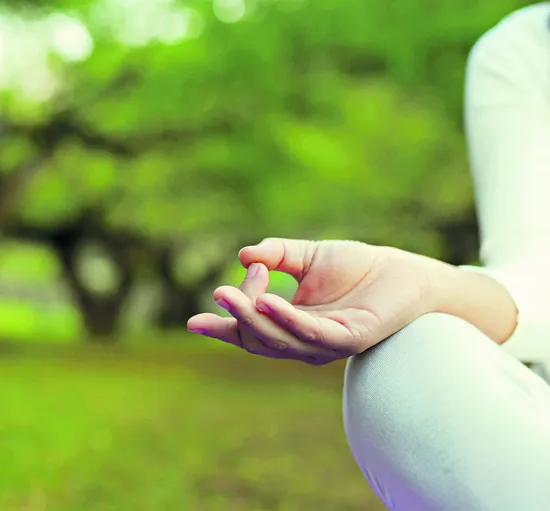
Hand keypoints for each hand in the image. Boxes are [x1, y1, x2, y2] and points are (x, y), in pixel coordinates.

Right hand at [186, 238, 433, 364]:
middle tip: (219, 292)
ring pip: (280, 340)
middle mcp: (305, 342)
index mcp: (291, 326)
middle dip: (235, 319)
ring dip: (254, 318)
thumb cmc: (358, 268)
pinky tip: (268, 301)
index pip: (249, 334)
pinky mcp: (350, 339)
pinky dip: (287, 319)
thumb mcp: (308, 256)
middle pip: (259, 340)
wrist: (406, 272)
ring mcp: (327, 345)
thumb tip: (244, 254)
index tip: (195, 320)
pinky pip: (312, 333)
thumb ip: (277, 255)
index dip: (222, 330)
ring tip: (231, 294)